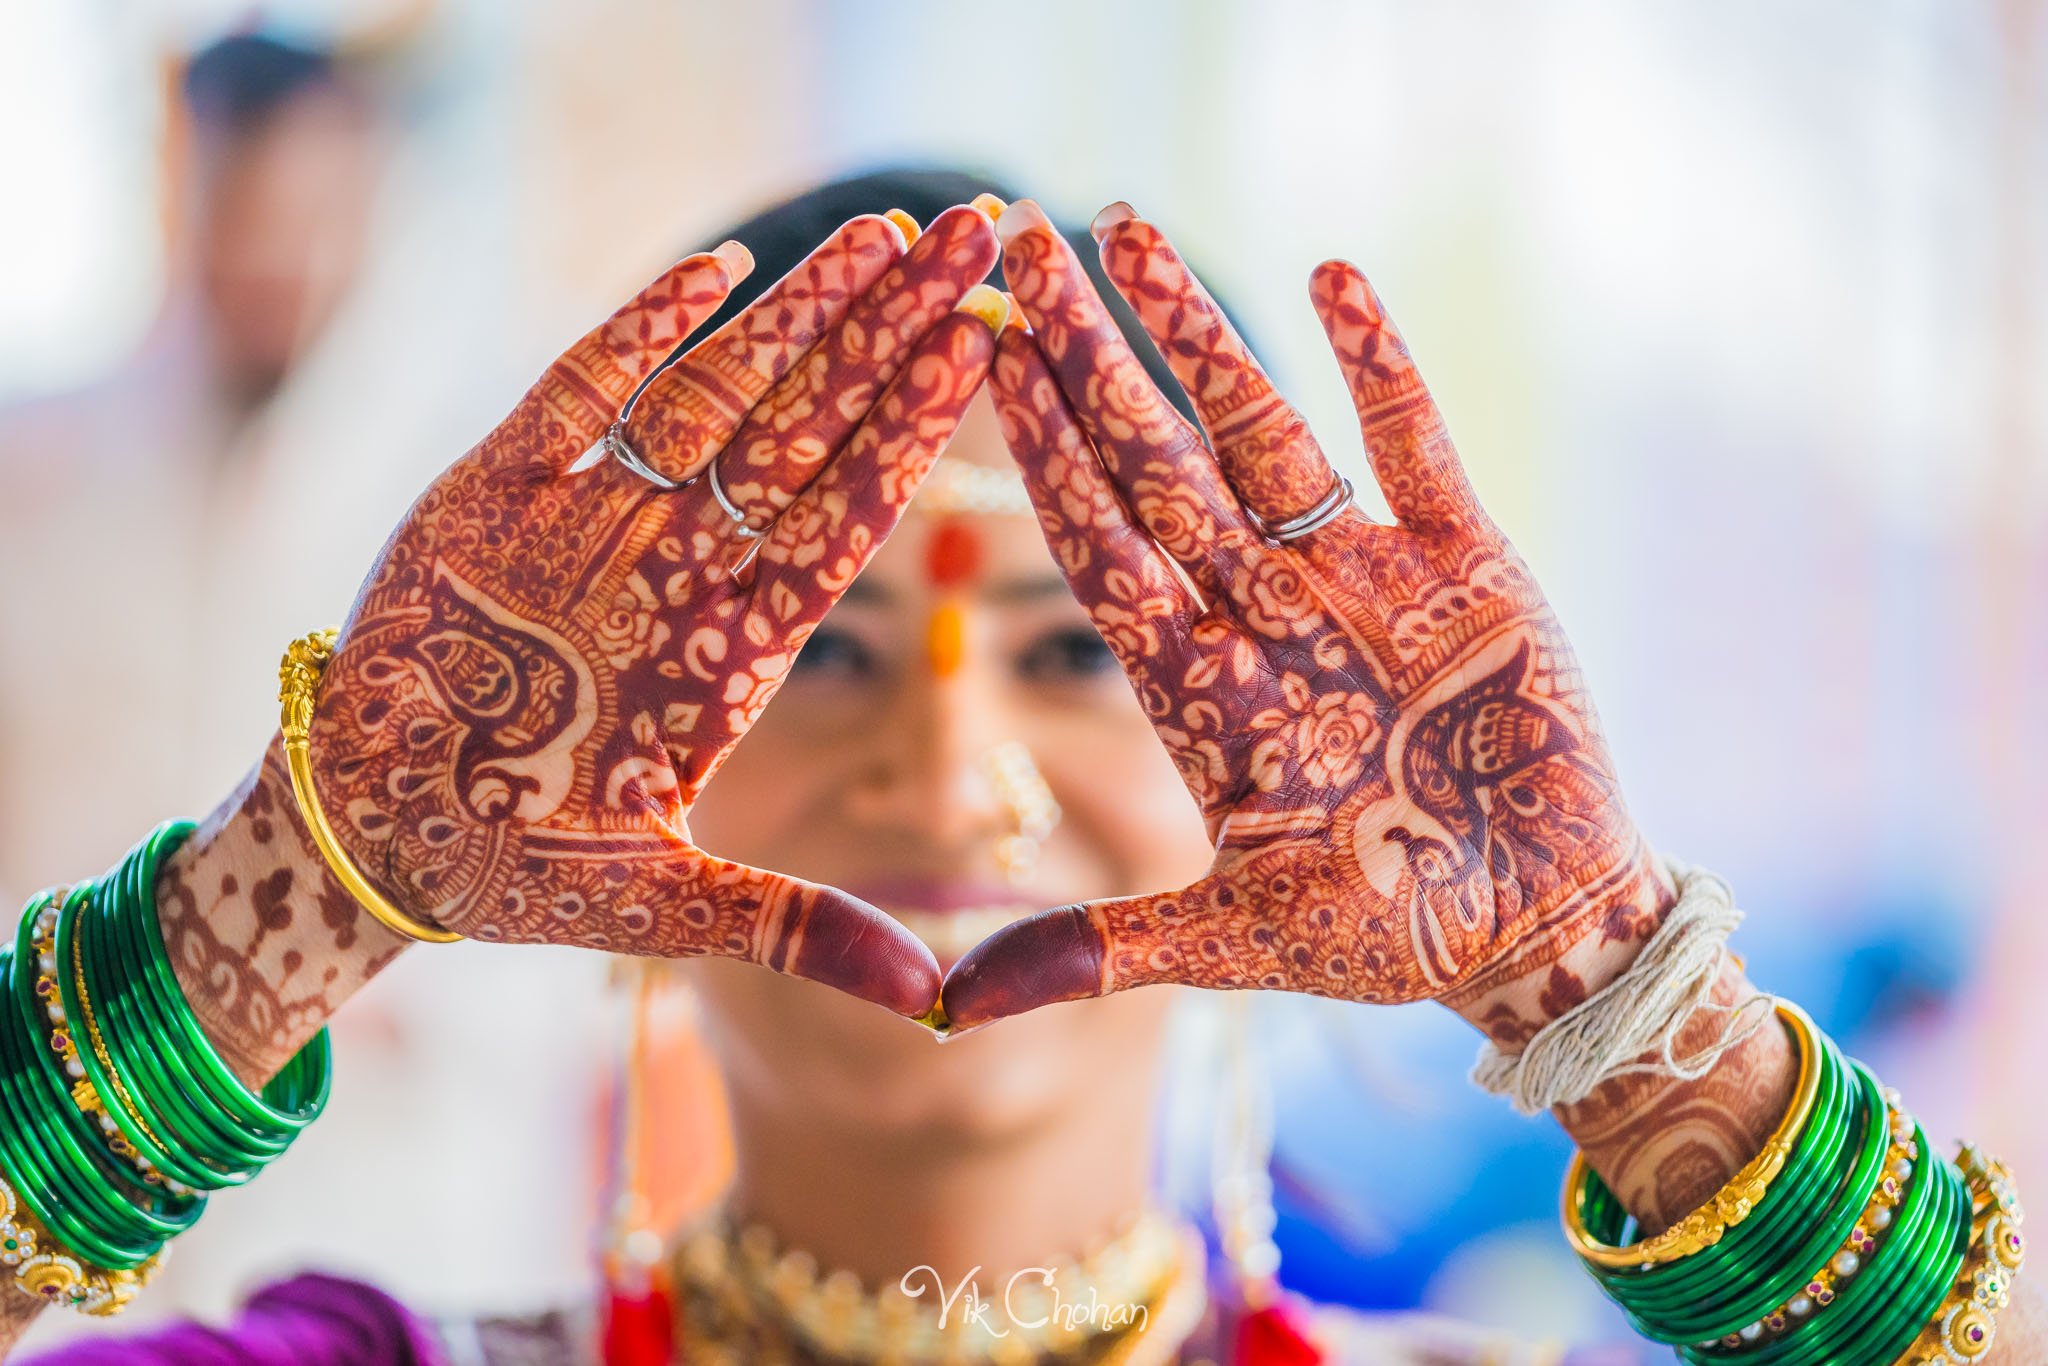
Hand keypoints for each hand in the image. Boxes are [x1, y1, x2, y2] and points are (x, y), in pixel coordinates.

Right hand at [310, 206, 999, 1013]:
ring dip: (799, 313)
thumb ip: (792, 929)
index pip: (844, 520)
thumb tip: (930, 1002)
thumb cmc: (515, 873)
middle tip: (978, 235)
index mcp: (729, 649)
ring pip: (714, 393)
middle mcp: (677, 567)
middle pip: (806, 430)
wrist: (373, 837)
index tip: (988, 354)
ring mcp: (592, 520)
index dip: (913, 437)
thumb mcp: (662, 905)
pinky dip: (639, 333)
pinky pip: (580, 393)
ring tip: (886, 234)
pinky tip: (722, 272)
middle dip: (891, 334)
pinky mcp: (495, 490)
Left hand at [942, 202, 1667, 1030]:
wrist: (1543, 928)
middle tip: (1015, 247)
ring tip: (1124, 229)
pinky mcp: (1465, 563)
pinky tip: (1327, 281)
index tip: (969, 365)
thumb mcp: (1236, 944)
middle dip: (1084, 359)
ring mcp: (1359, 578)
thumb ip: (1096, 951)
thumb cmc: (1389, 939)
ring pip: (1261, 433)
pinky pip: (1412, 446)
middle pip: (1154, 463)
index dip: (1035, 459)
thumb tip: (935, 1008)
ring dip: (1200, 333)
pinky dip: (1377, 368)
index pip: (1096, 550)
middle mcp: (1263, 612)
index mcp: (1201, 687)